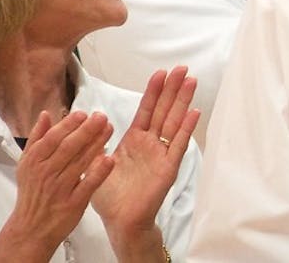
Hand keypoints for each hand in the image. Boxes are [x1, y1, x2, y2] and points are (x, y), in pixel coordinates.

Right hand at [0, 111, 114, 261]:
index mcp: (35, 162)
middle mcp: (46, 174)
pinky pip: (88, 185)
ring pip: (80, 163)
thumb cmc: (32, 194)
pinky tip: (110, 160)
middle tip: (101, 117)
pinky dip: (99, 173)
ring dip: (96, 144)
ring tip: (109, 129)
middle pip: (68, 148)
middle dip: (86, 130)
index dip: (69, 125)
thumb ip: (36, 138)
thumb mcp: (26, 164)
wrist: (30, 230)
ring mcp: (60, 189)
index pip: (53, 138)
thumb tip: (45, 114)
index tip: (83, 114)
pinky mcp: (73, 203)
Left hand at [91, 67, 199, 256]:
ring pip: (174, 122)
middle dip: (172, 89)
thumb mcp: (96, 163)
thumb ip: (96, 143)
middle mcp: (151, 143)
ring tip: (191, 81)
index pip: (146, 109)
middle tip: (181, 68)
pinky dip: (186, 129)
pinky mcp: (168, 168)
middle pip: (164, 110)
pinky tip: (194, 112)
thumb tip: (94, 120)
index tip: (160, 72)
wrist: (119, 221)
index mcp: (134, 140)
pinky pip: (178, 145)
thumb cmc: (109, 195)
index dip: (153, 91)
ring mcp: (162, 154)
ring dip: (183, 101)